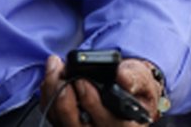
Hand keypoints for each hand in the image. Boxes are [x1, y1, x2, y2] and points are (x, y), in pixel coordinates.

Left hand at [40, 55, 162, 125]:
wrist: (123, 87)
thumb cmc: (134, 85)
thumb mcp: (142, 79)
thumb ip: (136, 77)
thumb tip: (123, 78)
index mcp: (127, 125)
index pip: (110, 123)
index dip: (93, 104)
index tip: (83, 82)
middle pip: (78, 126)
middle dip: (66, 99)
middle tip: (63, 75)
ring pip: (62, 121)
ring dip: (53, 93)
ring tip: (56, 69)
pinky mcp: (68, 124)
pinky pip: (52, 115)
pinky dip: (48, 95)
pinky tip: (52, 77)